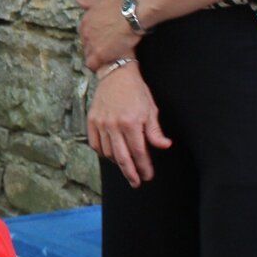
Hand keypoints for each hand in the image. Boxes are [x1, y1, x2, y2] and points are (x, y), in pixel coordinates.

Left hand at [77, 0, 139, 69]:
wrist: (132, 15)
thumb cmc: (120, 7)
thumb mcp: (100, 1)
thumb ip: (87, 2)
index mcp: (84, 22)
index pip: (84, 35)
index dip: (94, 38)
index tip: (102, 39)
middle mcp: (84, 33)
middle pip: (86, 45)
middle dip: (95, 47)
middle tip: (107, 48)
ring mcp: (91, 44)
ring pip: (88, 56)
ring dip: (96, 57)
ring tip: (108, 57)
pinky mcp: (99, 54)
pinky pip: (92, 65)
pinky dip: (97, 66)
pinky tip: (106, 63)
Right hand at [85, 64, 171, 187]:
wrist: (116, 74)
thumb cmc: (136, 91)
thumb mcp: (151, 109)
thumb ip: (155, 131)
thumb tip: (165, 146)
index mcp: (131, 123)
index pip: (139, 152)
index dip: (144, 167)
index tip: (148, 176)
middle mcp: (114, 125)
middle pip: (122, 158)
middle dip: (130, 173)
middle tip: (136, 183)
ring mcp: (101, 124)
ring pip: (108, 153)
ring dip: (117, 163)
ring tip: (126, 167)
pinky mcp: (91, 121)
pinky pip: (95, 144)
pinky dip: (103, 153)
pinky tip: (111, 155)